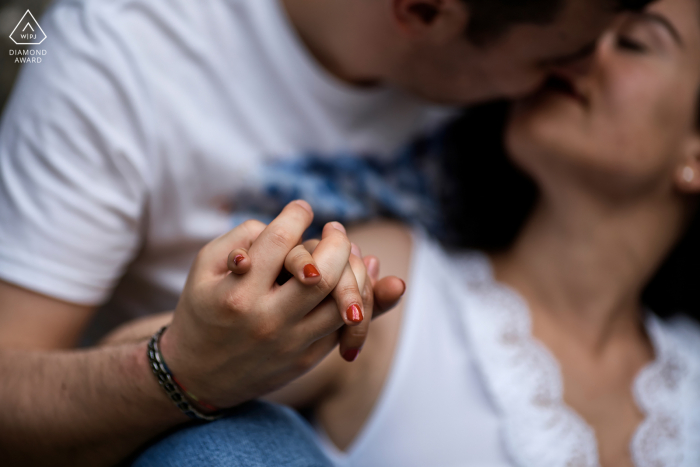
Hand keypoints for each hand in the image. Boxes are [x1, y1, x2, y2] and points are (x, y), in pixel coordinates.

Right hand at [160, 201, 379, 408]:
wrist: (197, 374)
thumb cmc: (203, 308)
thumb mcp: (204, 266)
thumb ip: (243, 236)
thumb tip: (292, 223)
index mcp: (238, 293)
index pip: (281, 240)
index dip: (298, 215)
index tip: (302, 209)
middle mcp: (268, 320)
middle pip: (325, 273)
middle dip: (338, 242)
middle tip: (334, 231)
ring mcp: (290, 344)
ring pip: (343, 304)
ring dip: (353, 271)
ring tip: (345, 256)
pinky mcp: (305, 360)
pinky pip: (342, 326)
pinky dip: (354, 300)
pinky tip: (350, 280)